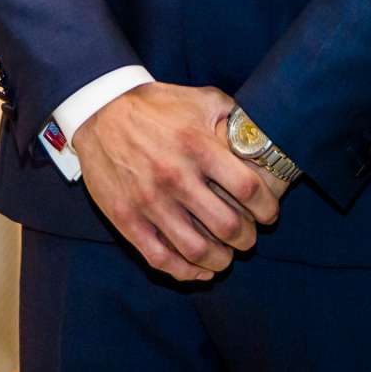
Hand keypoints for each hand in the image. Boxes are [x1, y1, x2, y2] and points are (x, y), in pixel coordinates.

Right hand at [71, 83, 279, 282]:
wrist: (101, 111)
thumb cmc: (156, 106)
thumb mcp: (200, 99)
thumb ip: (233, 116)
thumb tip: (262, 133)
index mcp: (198, 145)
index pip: (248, 189)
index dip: (267, 208)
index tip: (269, 214)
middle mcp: (175, 176)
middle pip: (227, 225)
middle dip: (247, 238)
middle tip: (249, 237)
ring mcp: (149, 201)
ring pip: (196, 249)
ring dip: (220, 259)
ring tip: (227, 255)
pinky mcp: (127, 218)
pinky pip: (160, 258)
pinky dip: (186, 272)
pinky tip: (200, 270)